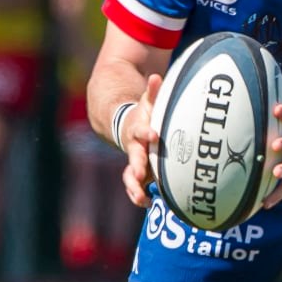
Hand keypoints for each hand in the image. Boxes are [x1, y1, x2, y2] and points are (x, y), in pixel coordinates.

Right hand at [119, 74, 161, 207]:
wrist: (124, 126)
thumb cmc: (144, 115)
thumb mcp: (148, 103)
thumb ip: (153, 92)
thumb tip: (156, 76)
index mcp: (138, 130)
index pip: (142, 130)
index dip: (146, 132)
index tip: (154, 134)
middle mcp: (134, 148)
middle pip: (134, 157)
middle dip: (137, 166)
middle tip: (140, 174)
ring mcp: (135, 161)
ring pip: (130, 176)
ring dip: (135, 188)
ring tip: (142, 199)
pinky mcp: (138, 173)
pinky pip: (135, 186)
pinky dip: (139, 195)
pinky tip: (148, 204)